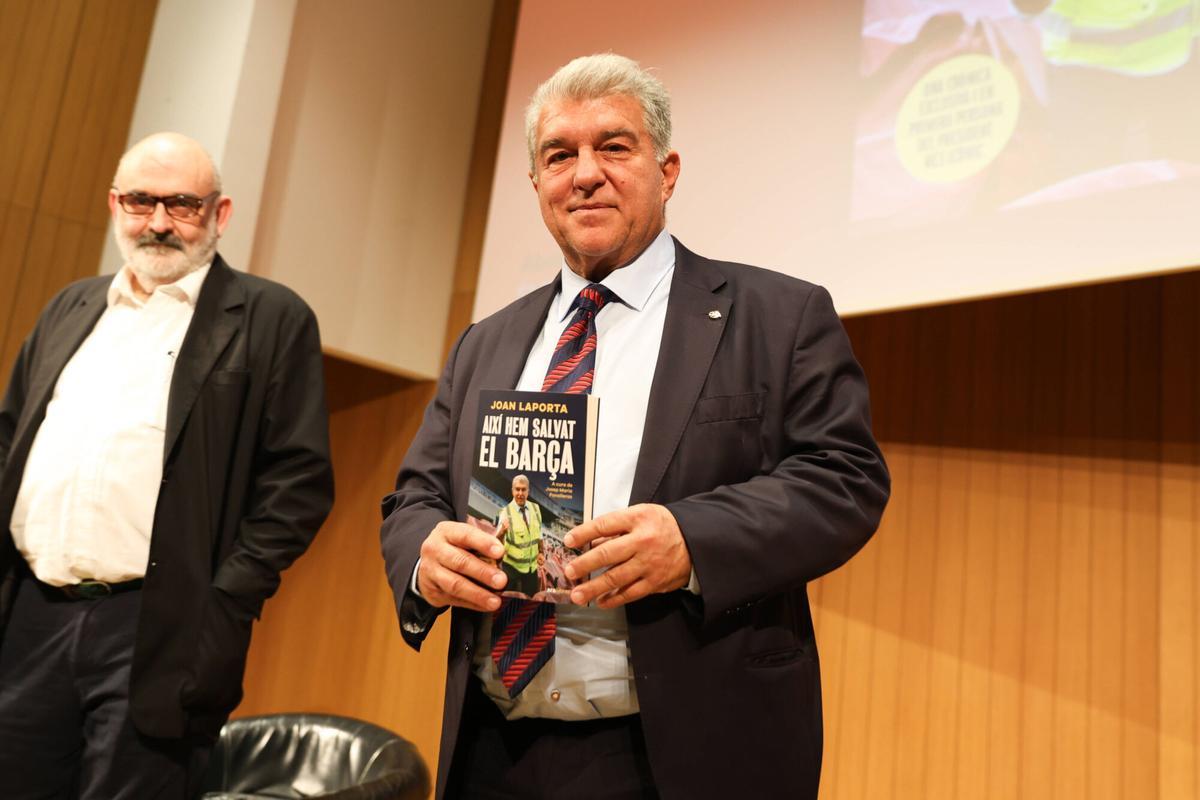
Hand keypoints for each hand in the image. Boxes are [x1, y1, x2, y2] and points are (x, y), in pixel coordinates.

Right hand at [417, 521, 507, 611]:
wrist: (428, 562)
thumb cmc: (454, 547)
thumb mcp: (464, 537)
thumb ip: (483, 541)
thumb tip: (508, 551)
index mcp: (446, 531)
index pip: (465, 535)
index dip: (483, 543)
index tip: (500, 552)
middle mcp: (435, 550)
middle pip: (460, 562)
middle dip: (483, 573)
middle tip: (501, 581)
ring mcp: (430, 571)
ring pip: (454, 584)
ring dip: (477, 594)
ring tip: (495, 601)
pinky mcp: (432, 590)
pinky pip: (453, 599)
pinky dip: (472, 604)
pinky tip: (486, 606)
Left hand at [563, 504, 691, 607]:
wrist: (695, 542)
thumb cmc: (661, 526)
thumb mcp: (641, 515)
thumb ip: (616, 527)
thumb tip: (589, 541)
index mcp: (637, 519)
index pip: (604, 524)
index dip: (583, 533)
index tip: (568, 541)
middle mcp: (642, 541)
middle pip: (607, 554)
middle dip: (585, 564)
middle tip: (568, 572)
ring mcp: (649, 563)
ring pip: (616, 578)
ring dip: (594, 588)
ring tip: (577, 595)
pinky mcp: (655, 582)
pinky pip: (630, 593)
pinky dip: (614, 599)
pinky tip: (600, 602)